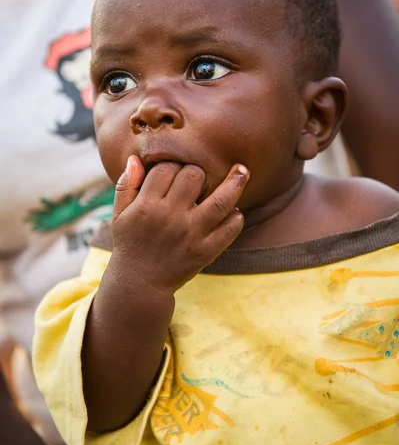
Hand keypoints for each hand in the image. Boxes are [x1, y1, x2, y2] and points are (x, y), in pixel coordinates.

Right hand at [111, 155, 248, 291]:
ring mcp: (190, 234)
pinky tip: (235, 211)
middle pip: (193, 176)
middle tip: (198, 178)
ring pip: (220, 200)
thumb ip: (126, 185)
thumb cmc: (130, 244)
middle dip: (197, 171)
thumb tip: (136, 159)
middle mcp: (169, 217)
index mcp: (146, 205)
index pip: (166, 168)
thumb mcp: (119, 215)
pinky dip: (236, 218)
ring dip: (235, 183)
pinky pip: (229, 230)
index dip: (173, 164)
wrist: (139, 284)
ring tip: (242, 171)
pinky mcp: (205, 251)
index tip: (176, 170)